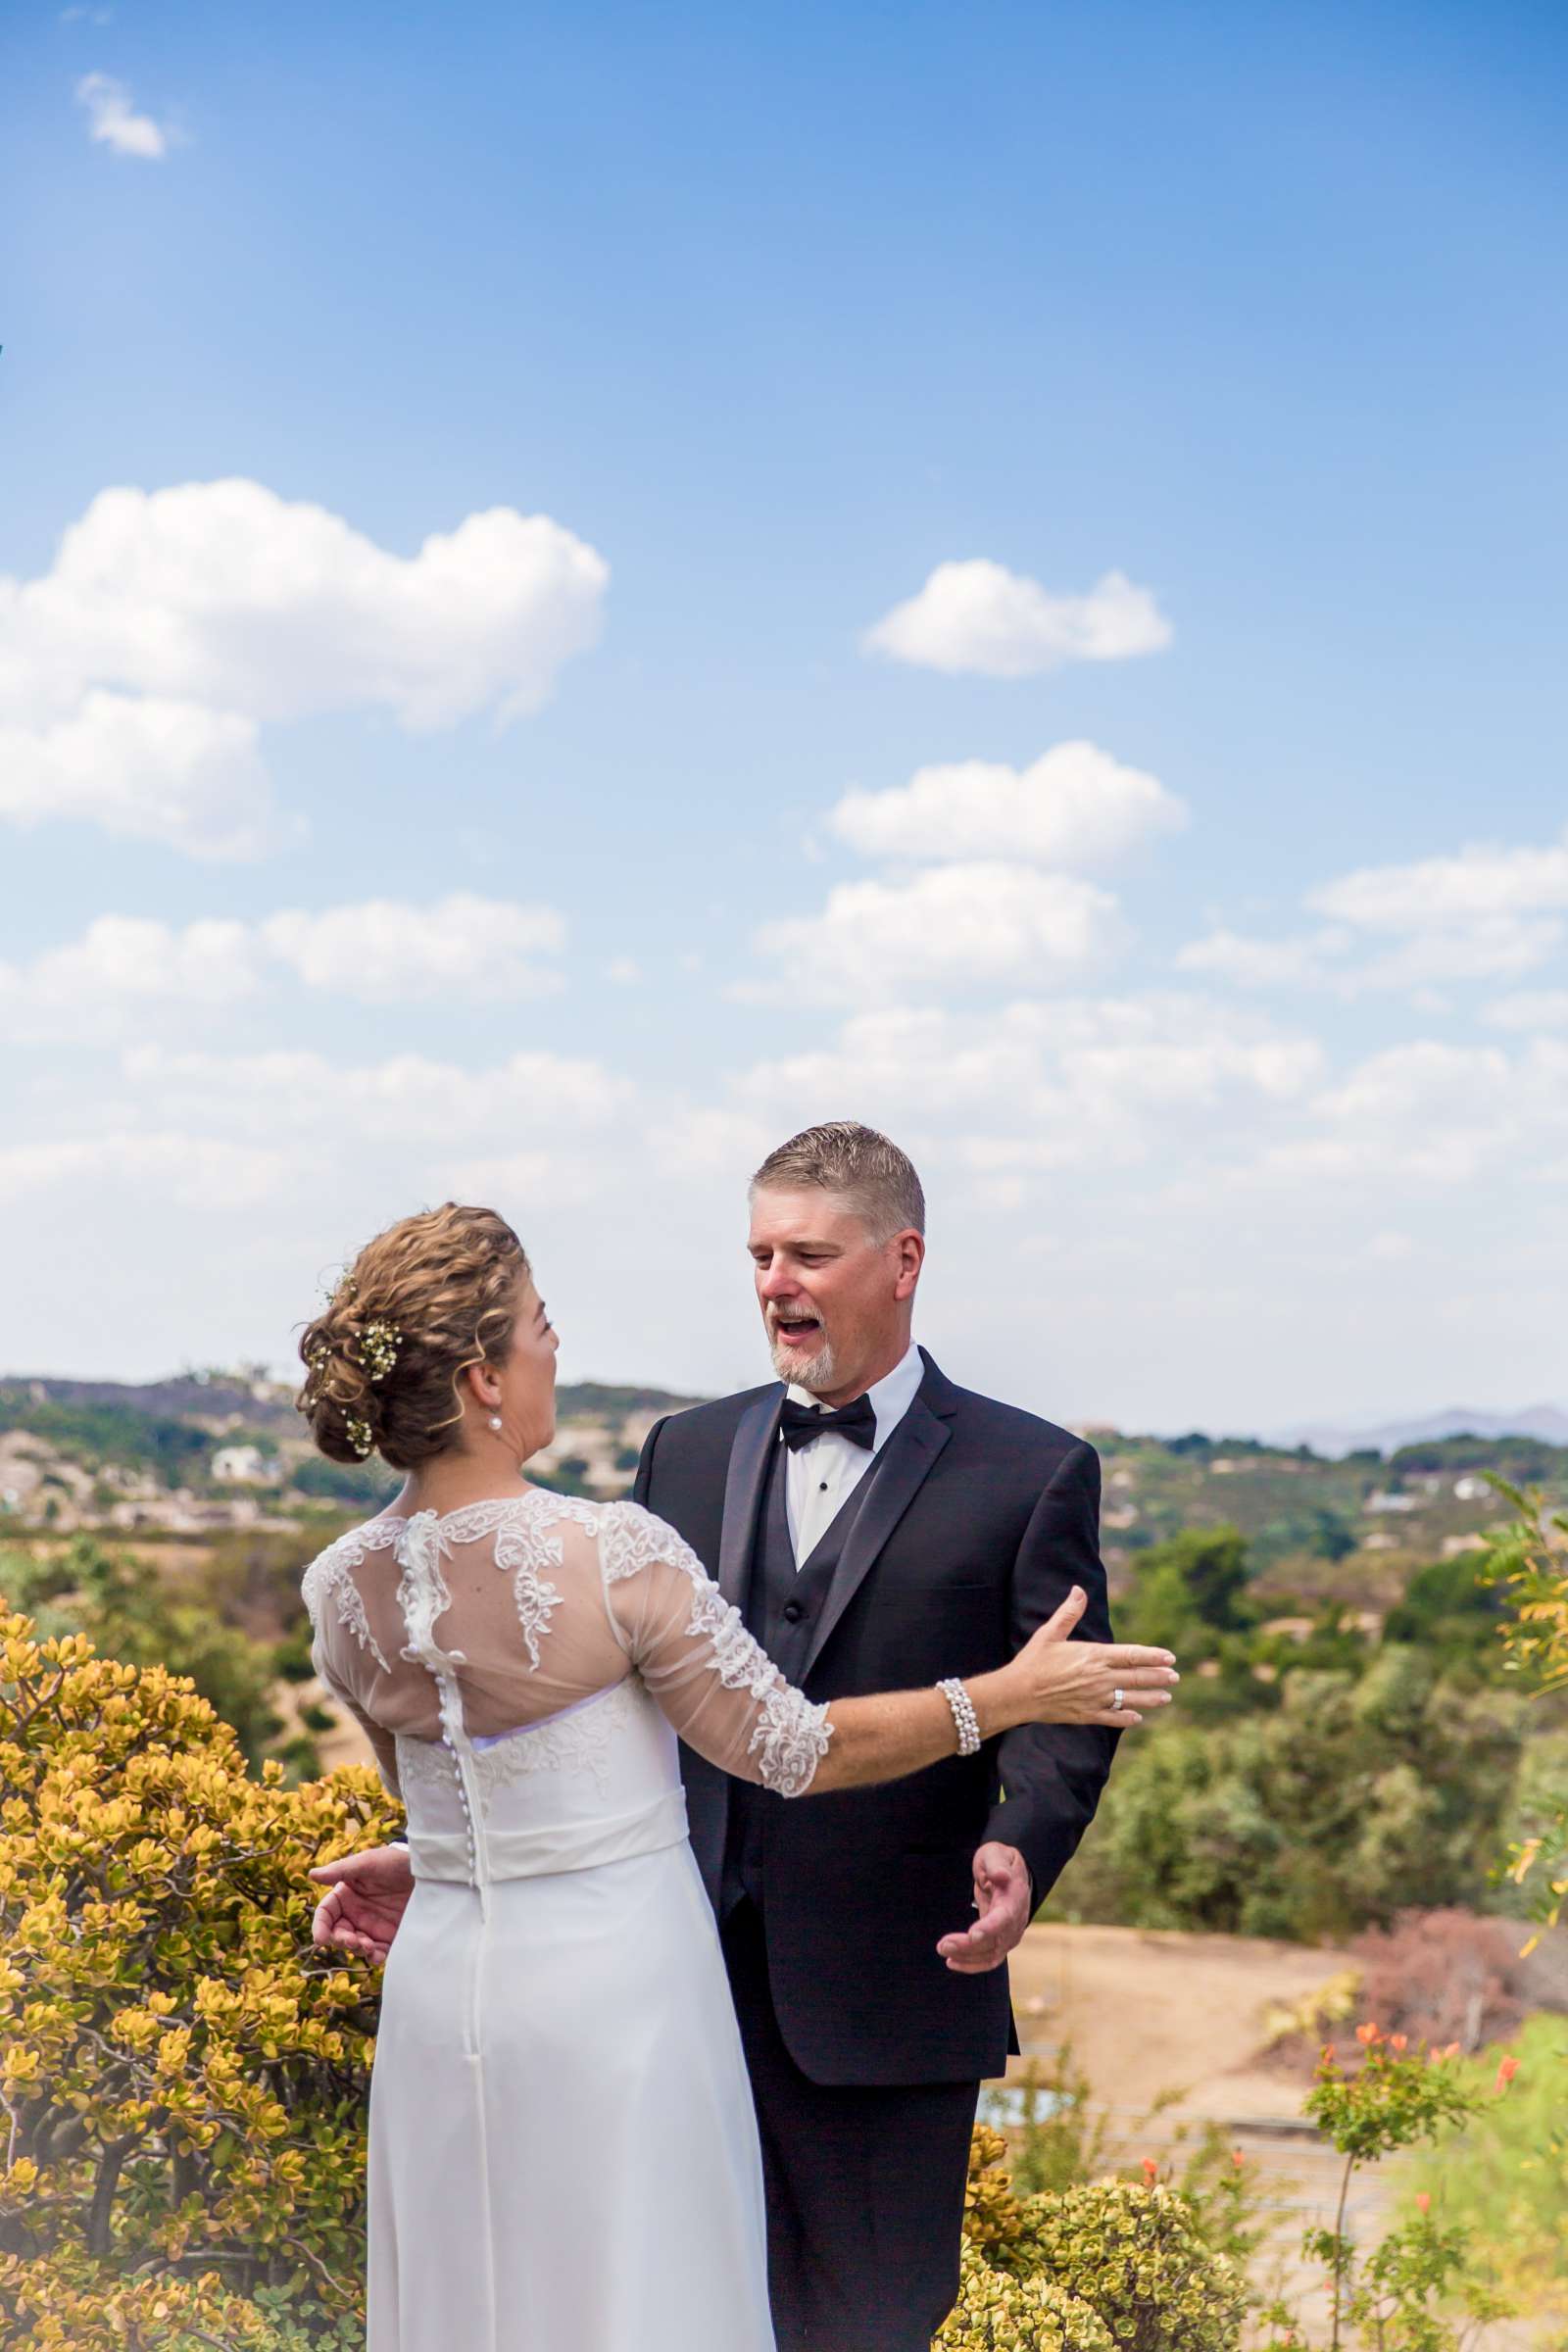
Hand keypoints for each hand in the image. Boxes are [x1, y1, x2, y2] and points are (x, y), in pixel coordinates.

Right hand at [309, 1844, 415, 1963]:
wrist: (426, 1870)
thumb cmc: (393, 1861)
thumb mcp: (368, 1863)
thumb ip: (341, 1870)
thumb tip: (311, 1875)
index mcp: (345, 1895)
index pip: (325, 1914)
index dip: (320, 1927)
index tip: (320, 1939)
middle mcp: (355, 1913)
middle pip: (338, 1934)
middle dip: (341, 1941)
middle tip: (353, 1941)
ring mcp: (371, 1926)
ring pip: (356, 1945)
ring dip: (358, 1950)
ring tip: (369, 1947)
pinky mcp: (388, 1936)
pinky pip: (377, 1952)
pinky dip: (375, 1957)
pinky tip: (378, 1956)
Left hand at [937, 1841, 1031, 1973]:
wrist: (1010, 1874)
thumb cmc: (998, 1860)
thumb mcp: (995, 1853)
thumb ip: (996, 1864)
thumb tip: (1001, 1876)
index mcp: (1015, 1897)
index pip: (1005, 1917)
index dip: (990, 1928)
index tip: (972, 1934)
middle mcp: (1016, 1920)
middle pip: (995, 1941)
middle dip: (968, 1946)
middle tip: (942, 1945)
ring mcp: (1011, 1933)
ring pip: (991, 1954)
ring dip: (967, 1957)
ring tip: (943, 1950)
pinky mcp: (1002, 1941)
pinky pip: (990, 1959)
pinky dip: (972, 1964)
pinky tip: (952, 1963)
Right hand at [1005, 1587, 1177, 1727]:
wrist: (1018, 1693)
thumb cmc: (1033, 1660)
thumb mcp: (1049, 1633)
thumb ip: (1069, 1613)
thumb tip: (1079, 1590)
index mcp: (1094, 1656)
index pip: (1132, 1655)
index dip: (1153, 1656)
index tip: (1170, 1658)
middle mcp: (1100, 1678)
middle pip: (1136, 1678)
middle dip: (1158, 1677)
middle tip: (1175, 1677)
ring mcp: (1095, 1698)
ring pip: (1130, 1699)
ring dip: (1150, 1698)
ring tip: (1166, 1697)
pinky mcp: (1087, 1715)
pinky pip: (1113, 1718)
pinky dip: (1127, 1718)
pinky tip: (1137, 1718)